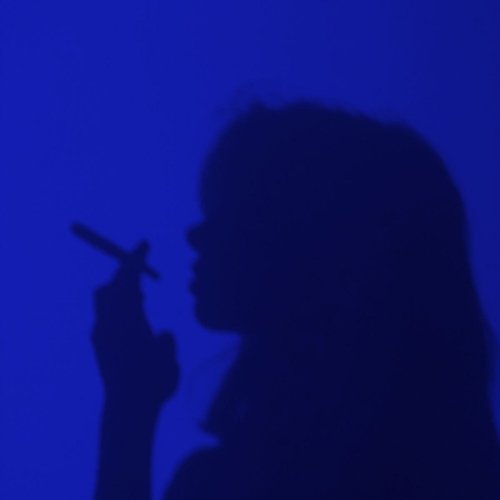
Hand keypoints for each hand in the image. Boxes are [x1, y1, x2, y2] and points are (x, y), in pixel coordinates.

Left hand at [92, 242, 178, 411]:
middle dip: (125, 274)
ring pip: (104, 301)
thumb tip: (161, 337)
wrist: (127, 408)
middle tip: (141, 267)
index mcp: (126, 318)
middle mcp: (108, 323)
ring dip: (122, 292)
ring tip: (140, 293)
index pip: (127, 280)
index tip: (144, 243)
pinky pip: (106, 315)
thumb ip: (165, 343)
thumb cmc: (154, 382)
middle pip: (109, 287)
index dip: (135, 259)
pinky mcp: (99, 345)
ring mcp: (101, 334)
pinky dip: (119, 307)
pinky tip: (134, 316)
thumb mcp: (167, 357)